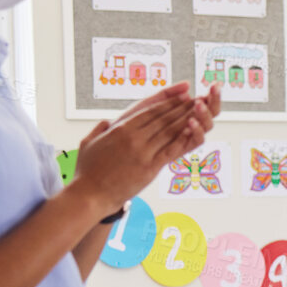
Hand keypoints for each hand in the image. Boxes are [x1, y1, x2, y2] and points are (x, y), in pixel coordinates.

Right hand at [72, 83, 213, 214]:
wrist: (90, 195)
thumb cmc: (87, 171)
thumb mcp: (89, 142)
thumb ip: (101, 129)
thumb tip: (108, 121)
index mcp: (119, 129)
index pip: (148, 109)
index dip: (167, 99)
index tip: (180, 92)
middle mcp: (133, 138)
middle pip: (162, 118)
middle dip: (181, 106)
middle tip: (196, 97)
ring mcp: (143, 152)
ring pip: (169, 131)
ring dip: (186, 118)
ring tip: (199, 109)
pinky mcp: (150, 168)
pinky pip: (170, 150)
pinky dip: (183, 139)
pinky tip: (193, 130)